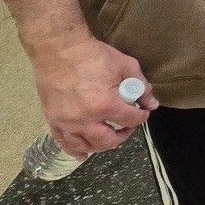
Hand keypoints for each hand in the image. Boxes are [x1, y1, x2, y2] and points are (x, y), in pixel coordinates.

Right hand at [29, 37, 156, 158]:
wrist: (59, 49)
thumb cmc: (93, 55)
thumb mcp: (125, 65)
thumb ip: (141, 86)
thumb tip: (152, 103)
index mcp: (105, 105)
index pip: (130, 119)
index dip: (141, 117)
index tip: (143, 112)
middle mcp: (86, 119)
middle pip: (109, 140)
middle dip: (123, 135)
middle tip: (127, 128)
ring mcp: (67, 122)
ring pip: (86, 145)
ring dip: (100, 146)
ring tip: (109, 139)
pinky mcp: (53, 119)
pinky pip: (63, 142)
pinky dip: (73, 150)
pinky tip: (82, 155)